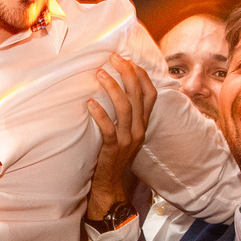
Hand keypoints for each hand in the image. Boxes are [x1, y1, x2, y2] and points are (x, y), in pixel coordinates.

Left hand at [87, 53, 156, 220]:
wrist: (109, 183)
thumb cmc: (112, 154)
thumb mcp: (124, 132)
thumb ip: (125, 114)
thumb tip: (116, 88)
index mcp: (143, 123)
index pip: (151, 94)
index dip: (142, 75)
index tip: (129, 60)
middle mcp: (139, 129)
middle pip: (138, 95)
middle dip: (127, 73)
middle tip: (114, 58)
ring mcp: (128, 139)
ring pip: (125, 108)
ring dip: (113, 88)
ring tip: (100, 73)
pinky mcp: (114, 149)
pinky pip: (109, 128)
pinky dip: (100, 114)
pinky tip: (90, 103)